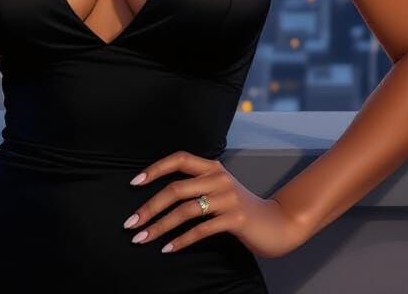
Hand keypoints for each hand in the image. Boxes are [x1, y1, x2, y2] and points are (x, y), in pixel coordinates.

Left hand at [121, 149, 306, 258]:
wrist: (276, 224)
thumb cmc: (240, 208)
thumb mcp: (219, 189)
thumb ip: (196, 186)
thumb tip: (159, 196)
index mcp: (212, 166)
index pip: (179, 158)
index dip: (155, 168)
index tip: (133, 183)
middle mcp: (219, 178)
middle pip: (176, 188)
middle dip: (149, 206)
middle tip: (130, 223)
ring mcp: (228, 197)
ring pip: (185, 210)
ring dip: (159, 226)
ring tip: (142, 239)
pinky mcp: (235, 218)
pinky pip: (201, 229)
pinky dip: (181, 240)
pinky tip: (167, 248)